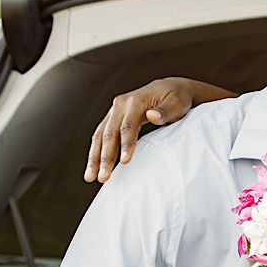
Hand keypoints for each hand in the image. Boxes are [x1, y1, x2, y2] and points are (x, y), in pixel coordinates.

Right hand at [85, 77, 227, 182]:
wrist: (170, 88)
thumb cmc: (177, 98)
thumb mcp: (177, 103)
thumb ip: (165, 111)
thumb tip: (152, 116)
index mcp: (135, 101)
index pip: (128, 126)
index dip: (126, 144)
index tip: (125, 162)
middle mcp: (120, 104)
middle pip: (109, 133)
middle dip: (105, 157)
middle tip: (103, 178)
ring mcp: (114, 111)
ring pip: (100, 136)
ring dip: (94, 158)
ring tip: (90, 177)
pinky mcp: (113, 117)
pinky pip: (100, 136)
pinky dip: (95, 152)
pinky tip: (93, 168)